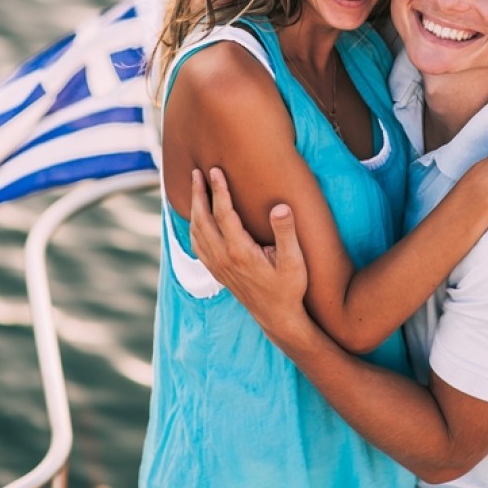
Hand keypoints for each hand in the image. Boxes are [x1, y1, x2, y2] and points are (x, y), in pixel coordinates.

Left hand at [189, 168, 309, 333]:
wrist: (277, 317)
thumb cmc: (289, 288)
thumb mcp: (294, 261)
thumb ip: (286, 232)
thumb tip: (280, 206)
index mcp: (239, 252)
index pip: (224, 213)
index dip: (219, 189)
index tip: (215, 170)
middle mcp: (223, 258)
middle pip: (202, 219)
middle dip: (198, 193)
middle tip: (196, 172)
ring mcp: (217, 266)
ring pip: (196, 232)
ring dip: (194, 208)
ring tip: (196, 188)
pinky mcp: (217, 271)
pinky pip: (197, 244)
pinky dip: (193, 226)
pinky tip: (197, 217)